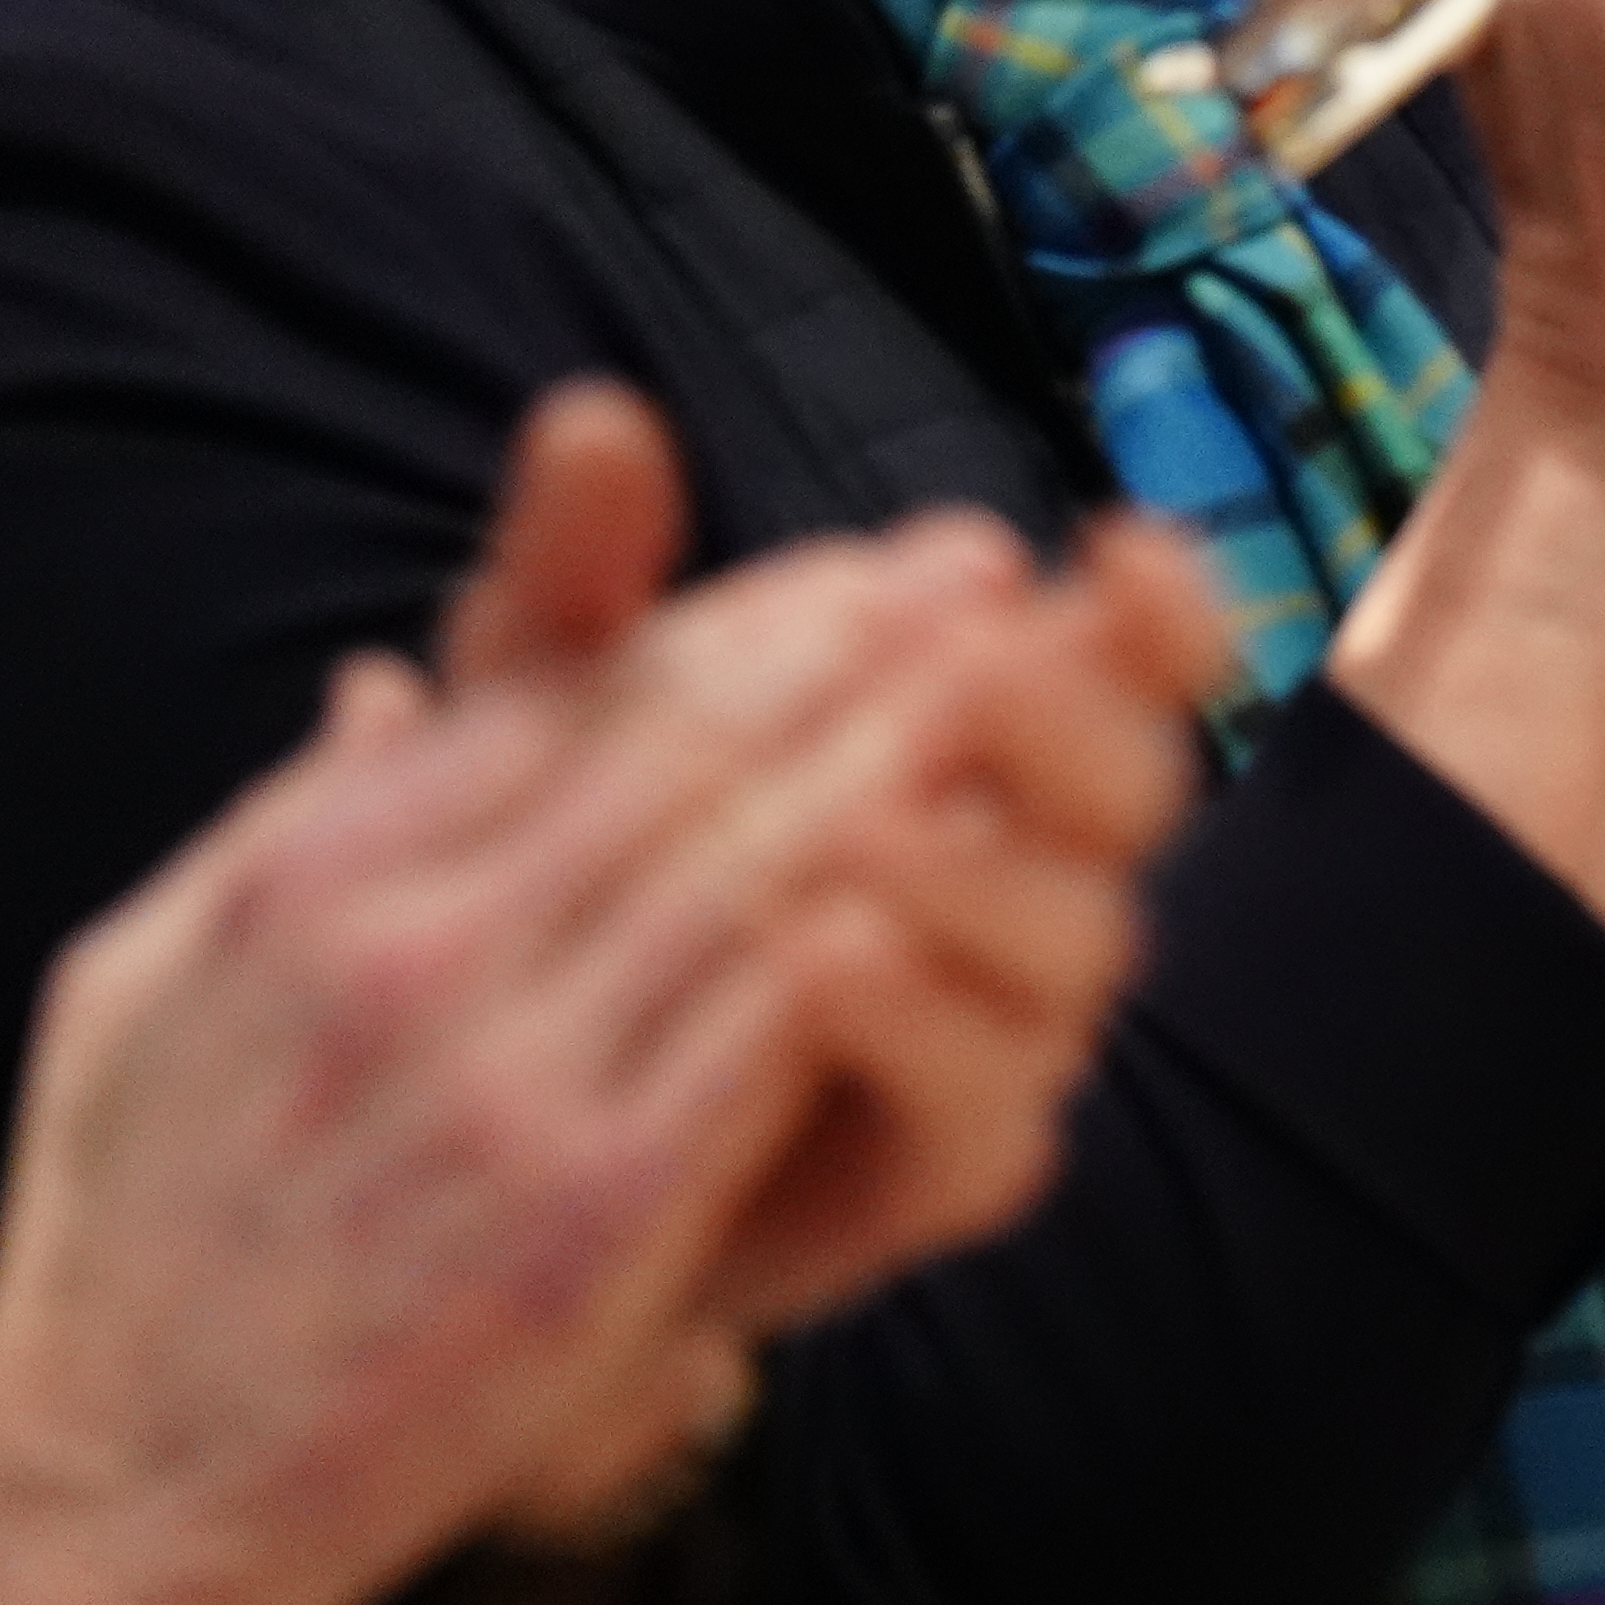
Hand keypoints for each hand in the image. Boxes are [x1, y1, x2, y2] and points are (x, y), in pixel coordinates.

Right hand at [0, 388, 1206, 1604]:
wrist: (103, 1499)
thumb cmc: (127, 1245)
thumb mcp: (145, 982)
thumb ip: (286, 820)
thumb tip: (383, 684)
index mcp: (312, 878)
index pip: (566, 693)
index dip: (738, 613)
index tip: (855, 570)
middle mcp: (410, 953)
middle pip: (683, 747)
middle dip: (852, 644)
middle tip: (974, 574)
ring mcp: (506, 1082)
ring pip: (753, 864)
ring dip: (901, 753)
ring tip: (1013, 673)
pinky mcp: (591, 1212)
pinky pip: (772, 1032)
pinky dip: (884, 931)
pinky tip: (974, 868)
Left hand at [434, 391, 1229, 1493]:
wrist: (453, 1187)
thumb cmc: (528, 922)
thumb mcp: (526, 736)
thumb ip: (573, 591)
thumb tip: (592, 417)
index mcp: (972, 758)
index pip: (1110, 660)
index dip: (1151, 608)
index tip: (1126, 543)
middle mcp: (1018, 885)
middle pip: (1135, 793)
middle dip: (1085, 721)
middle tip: (991, 665)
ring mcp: (991, 1036)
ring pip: (1083, 952)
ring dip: (994, 881)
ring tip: (874, 833)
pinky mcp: (930, 1174)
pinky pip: (987, 1116)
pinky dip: (919, 1030)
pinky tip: (826, 958)